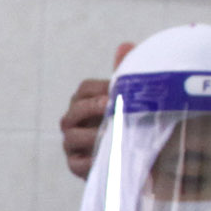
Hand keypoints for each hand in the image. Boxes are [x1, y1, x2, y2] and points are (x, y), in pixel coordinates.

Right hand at [59, 46, 130, 176]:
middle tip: (110, 108)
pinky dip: (90, 161)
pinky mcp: (76, 165)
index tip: (115, 91)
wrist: (138, 159)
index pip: (84, 89)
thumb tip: (125, 45)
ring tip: (110, 134)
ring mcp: (72, 144)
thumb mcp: (129, 100)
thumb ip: (124, 74)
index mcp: (85, 101)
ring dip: (91, 134)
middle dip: (91, 108)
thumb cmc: (129, 124)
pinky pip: (76, 164)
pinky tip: (107, 157)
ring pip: (72, 136)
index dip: (98, 88)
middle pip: (74, 110)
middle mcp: (73, 121)